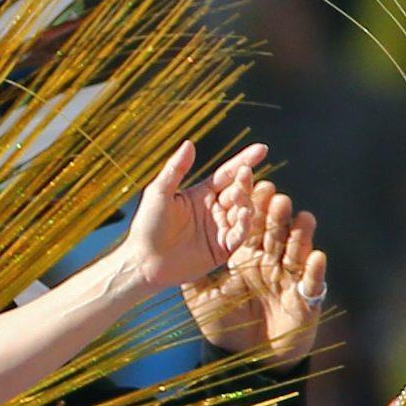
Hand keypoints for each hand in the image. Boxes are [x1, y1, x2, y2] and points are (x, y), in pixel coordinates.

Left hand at [119, 141, 265, 292]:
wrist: (144, 262)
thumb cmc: (147, 227)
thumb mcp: (159, 192)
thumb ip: (176, 169)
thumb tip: (189, 143)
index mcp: (202, 194)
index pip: (228, 174)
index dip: (244, 161)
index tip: (261, 149)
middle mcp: (214, 210)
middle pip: (238, 191)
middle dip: (245, 182)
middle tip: (245, 174)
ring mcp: (219, 229)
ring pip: (242, 212)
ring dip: (246, 203)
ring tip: (240, 199)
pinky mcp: (221, 249)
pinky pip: (239, 236)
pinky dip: (244, 226)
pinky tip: (243, 216)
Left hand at [182, 185, 327, 367]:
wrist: (244, 361)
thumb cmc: (223, 329)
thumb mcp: (200, 299)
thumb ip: (191, 272)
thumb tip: (175, 246)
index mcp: (245, 256)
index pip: (249, 225)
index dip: (251, 207)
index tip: (250, 185)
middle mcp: (269, 263)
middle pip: (274, 233)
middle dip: (276, 215)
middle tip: (276, 197)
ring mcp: (288, 279)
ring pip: (296, 251)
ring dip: (299, 236)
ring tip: (302, 218)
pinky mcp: (304, 300)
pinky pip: (311, 284)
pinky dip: (314, 272)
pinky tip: (315, 257)